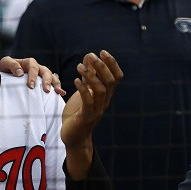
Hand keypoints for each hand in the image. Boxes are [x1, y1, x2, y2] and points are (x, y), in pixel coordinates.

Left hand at [0, 56, 65, 94]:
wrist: (2, 76)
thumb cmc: (3, 69)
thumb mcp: (4, 63)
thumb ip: (11, 64)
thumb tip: (20, 72)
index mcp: (28, 63)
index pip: (33, 66)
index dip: (33, 75)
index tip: (30, 86)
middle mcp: (36, 68)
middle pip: (45, 71)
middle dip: (47, 81)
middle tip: (46, 90)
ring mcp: (40, 76)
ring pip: (51, 77)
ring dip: (55, 84)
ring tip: (58, 92)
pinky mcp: (41, 84)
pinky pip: (51, 84)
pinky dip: (57, 88)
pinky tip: (61, 94)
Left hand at [61, 50, 122, 178]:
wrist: (73, 137)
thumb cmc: (77, 113)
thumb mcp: (83, 91)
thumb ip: (87, 76)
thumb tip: (89, 57)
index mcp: (105, 95)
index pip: (116, 77)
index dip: (112, 64)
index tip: (102, 52)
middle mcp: (104, 102)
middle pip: (110, 81)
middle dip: (102, 66)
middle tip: (91, 55)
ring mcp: (96, 110)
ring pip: (100, 90)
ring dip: (91, 76)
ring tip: (79, 66)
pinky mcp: (86, 117)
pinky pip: (88, 101)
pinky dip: (83, 89)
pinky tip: (76, 80)